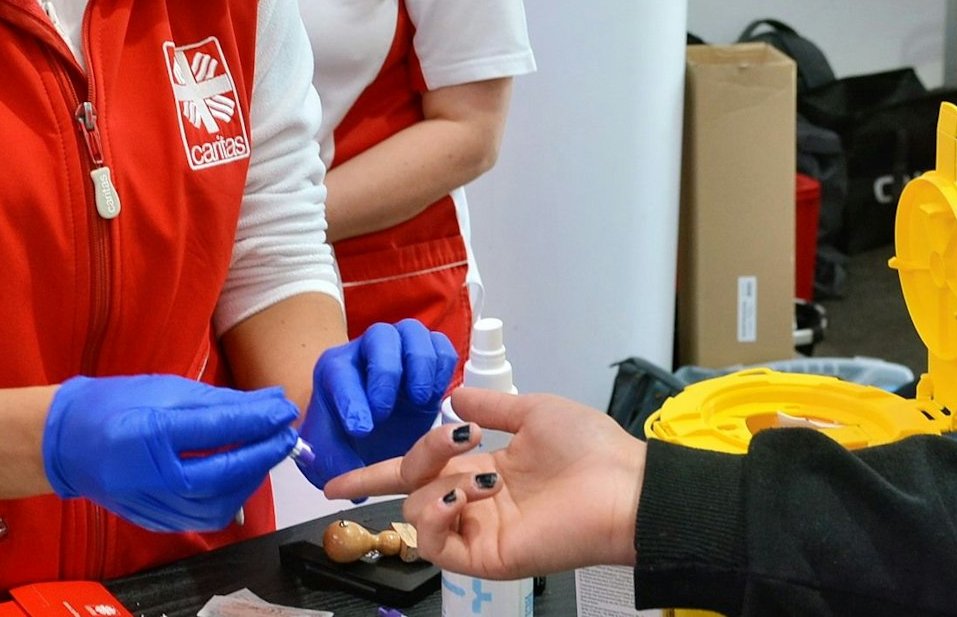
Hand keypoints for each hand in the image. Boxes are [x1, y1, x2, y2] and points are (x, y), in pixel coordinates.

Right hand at [41, 374, 299, 532]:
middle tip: (286, 433)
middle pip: (223, 473)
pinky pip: (204, 517)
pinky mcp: (156, 522)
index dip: (258, 419)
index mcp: (149, 433)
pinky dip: (230, 496)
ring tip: (265, 451)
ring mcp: (152, 506)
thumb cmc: (114, 404)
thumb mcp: (165, 390)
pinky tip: (240, 474)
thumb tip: (268, 403)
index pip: (217, 429)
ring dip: (251, 478)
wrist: (67, 443)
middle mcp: (151, 477)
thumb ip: (218, 402)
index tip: (286, 408)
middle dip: (262, 452)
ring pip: (219, 503)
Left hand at [295, 320, 456, 487]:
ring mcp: (401, 351)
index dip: (351, 399)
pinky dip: (443, 367)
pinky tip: (436, 397)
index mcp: (335, 371)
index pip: (339, 373)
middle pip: (380, 337)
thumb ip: (333, 464)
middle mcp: (367, 353)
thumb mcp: (328, 455)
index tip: (359, 428)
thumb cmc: (344, 438)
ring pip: (413, 333)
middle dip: (385, 373)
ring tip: (419, 400)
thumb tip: (348, 483)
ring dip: (420, 364)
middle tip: (386, 412)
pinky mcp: (429, 361)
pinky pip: (441, 345)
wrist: (366, 430)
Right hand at [325, 386, 645, 577]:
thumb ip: (491, 408)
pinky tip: (466, 494)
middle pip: (408, 485)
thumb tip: (454, 399)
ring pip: (415, 513)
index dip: (373, 476)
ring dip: (437, 483)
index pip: (415, 473)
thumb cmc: (591, 451)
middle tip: (456, 440)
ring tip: (482, 475)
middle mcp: (472, 502)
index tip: (332, 482)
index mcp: (480, 469)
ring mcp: (477, 531)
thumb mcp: (534, 412)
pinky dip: (439, 515)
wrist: (624, 489)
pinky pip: (436, 544)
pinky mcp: (485, 556)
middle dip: (417, 454)